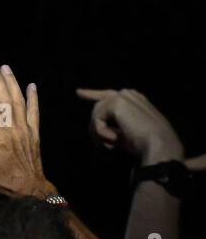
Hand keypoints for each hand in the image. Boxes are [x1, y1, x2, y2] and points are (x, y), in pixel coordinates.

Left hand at [75, 88, 190, 166]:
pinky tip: (116, 139)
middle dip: (96, 128)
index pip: (108, 95)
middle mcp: (128, 94)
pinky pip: (97, 120)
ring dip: (102, 134)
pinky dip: (102, 134)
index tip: (78, 92)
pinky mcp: (117, 102)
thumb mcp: (127, 132)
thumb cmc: (147, 144)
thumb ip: (114, 124)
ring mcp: (122, 96)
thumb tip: (96, 127)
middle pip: (98, 107)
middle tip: (106, 144)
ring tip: (115, 145)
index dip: (92, 94)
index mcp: (135, 99)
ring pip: (96, 116)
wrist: (160, 146)